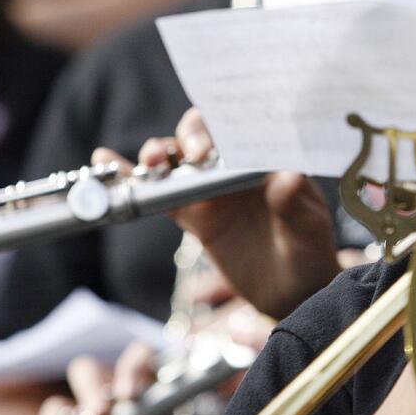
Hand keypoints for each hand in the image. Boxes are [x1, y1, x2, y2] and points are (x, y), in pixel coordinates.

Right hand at [94, 108, 341, 318]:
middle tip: (195, 158)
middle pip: (203, 133)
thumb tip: (287, 178)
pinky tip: (106, 160)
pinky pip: (160, 192)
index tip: (217, 147)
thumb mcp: (310, 228)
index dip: (226, 124)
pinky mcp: (194, 213)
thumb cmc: (310, 251)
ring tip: (153, 165)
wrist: (295, 291)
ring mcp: (211, 187)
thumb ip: (296, 204)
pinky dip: (133, 178)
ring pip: (177, 158)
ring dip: (159, 153)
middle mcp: (236, 165)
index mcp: (267, 157)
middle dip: (191, 136)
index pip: (243, 123)